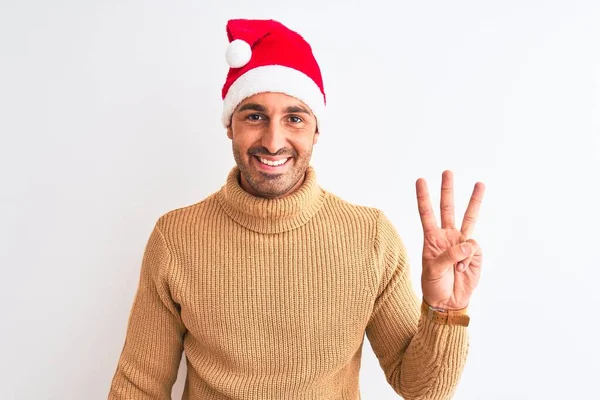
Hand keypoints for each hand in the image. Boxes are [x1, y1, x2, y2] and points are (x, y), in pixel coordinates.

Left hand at [416, 170, 484, 309]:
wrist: (448, 302)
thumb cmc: (434, 285)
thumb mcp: (434, 270)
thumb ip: (449, 255)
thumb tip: (467, 244)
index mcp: (431, 238)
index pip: (426, 214)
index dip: (423, 197)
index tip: (420, 180)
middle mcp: (447, 236)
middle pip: (447, 208)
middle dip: (447, 190)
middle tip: (447, 171)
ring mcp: (462, 243)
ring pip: (469, 217)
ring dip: (474, 201)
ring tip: (479, 184)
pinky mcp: (474, 253)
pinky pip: (474, 249)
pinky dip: (468, 260)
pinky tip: (462, 269)